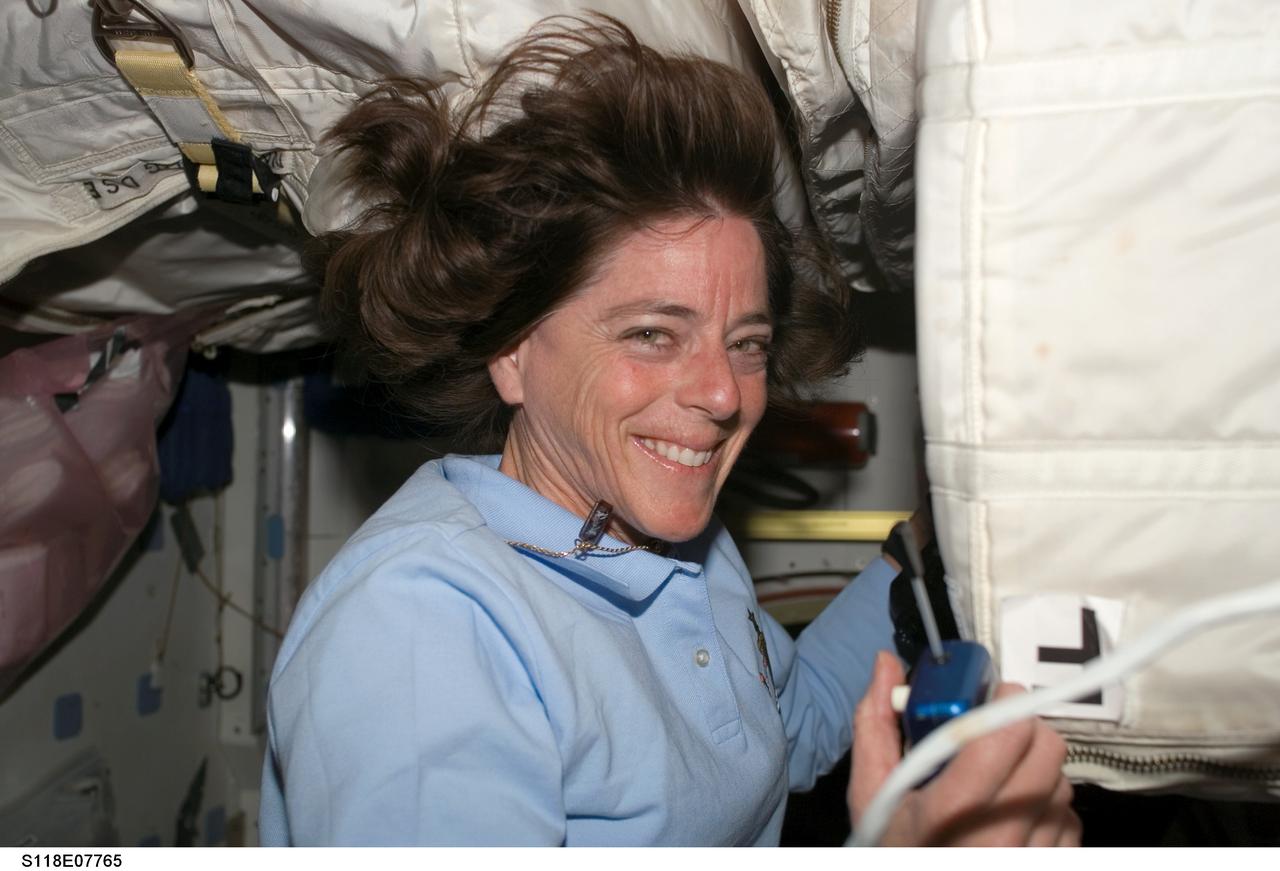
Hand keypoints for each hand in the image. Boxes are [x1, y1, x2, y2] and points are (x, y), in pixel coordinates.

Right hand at [849, 651, 1080, 845]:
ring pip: (1062, 784)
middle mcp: (1001, 837)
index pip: (1005, 736)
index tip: (994, 695)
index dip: (1006, 704)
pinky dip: (1049, 810)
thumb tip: (887, 662)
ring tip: (1002, 781)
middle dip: (1025, 730)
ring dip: (1038, 771)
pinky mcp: (1052, 867)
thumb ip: (875, 724)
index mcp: (952, 810)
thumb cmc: (891, 846)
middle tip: (1000, 731)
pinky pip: (1070, 821)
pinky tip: (1016, 817)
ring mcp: (1032, 857)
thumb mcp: (871, 791)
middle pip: (1047, 751)